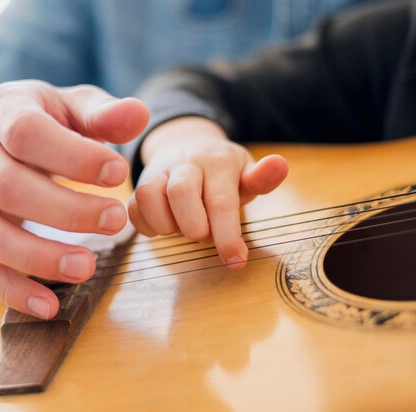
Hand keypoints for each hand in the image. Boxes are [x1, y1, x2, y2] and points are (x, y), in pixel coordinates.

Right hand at [0, 80, 148, 318]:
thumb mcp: (72, 106)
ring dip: (34, 256)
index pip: (27, 133)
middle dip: (64, 210)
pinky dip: (12, 290)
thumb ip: (104, 113)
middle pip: (6, 186)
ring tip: (86, 268)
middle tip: (116, 221)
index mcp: (0, 110)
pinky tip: (50, 307)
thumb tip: (140, 114)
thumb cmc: (44, 121)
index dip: (73, 156)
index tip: (119, 173)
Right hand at [128, 117, 287, 268]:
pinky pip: (134, 206)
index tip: (235, 261)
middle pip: (181, 193)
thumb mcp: (246, 173)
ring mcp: (159, 170)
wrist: (189, 146)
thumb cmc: (223, 173)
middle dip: (194, 227)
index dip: (227, 236)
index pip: (221, 201)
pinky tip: (165, 227)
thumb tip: (280, 165)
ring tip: (183, 228)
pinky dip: (147, 226)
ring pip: (150, 196)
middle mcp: (186, 162)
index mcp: (218, 161)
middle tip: (204, 235)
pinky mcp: (141, 182)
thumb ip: (262, 178)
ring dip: (167, 225)